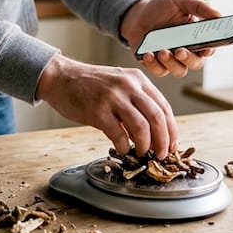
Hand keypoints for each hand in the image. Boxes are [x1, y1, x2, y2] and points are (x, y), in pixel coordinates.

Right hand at [35, 53, 176, 157]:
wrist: (60, 77)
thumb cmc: (89, 84)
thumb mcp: (119, 83)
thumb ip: (136, 102)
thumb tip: (152, 132)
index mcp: (137, 79)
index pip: (164, 106)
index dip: (172, 129)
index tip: (172, 144)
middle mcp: (128, 85)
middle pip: (157, 117)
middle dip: (163, 141)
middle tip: (162, 154)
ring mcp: (113, 97)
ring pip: (142, 127)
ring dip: (145, 146)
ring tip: (142, 153)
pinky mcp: (98, 111)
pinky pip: (119, 135)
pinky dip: (124, 147)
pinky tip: (122, 150)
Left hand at [121, 0, 222, 77]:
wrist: (136, 15)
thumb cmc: (161, 9)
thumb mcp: (180, 1)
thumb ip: (199, 7)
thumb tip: (219, 15)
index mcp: (196, 37)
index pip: (209, 48)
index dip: (209, 50)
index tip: (206, 49)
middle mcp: (186, 50)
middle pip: (196, 63)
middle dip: (189, 59)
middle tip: (180, 51)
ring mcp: (171, 59)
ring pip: (179, 71)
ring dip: (172, 63)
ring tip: (162, 51)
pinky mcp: (156, 64)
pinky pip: (160, 71)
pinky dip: (154, 64)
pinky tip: (148, 53)